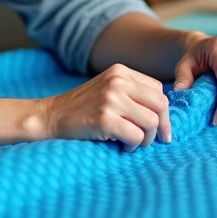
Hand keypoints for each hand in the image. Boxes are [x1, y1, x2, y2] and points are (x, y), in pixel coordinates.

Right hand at [41, 64, 171, 150]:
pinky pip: (136, 136)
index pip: (158, 90)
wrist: (51, 116)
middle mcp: (118, 81)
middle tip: (151, 140)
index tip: (160, 128)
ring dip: (146, 139)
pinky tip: (122, 146)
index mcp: (121, 71)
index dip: (162, 112)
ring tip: (132, 142)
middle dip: (160, 126)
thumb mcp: (108, 89)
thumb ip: (133, 93)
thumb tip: (165, 115)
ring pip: (151, 122)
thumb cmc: (83, 108)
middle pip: (160, 105)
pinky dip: (133, 146)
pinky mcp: (105, 119)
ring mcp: (111, 99)